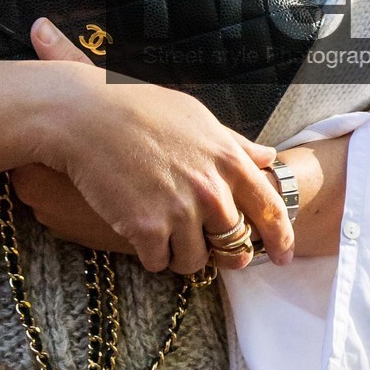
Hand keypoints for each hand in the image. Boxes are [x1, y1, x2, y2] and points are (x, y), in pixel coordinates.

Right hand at [27, 16, 290, 272]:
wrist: (85, 116)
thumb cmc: (138, 107)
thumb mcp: (196, 117)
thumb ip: (235, 143)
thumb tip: (267, 156)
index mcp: (228, 160)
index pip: (268, 208)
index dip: (280, 237)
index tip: (284, 257)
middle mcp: (210, 189)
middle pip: (232, 243)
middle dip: (222, 252)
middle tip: (205, 248)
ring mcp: (179, 211)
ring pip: (194, 261)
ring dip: (180, 255)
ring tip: (163, 234)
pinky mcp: (146, 229)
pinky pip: (158, 262)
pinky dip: (149, 255)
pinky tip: (137, 233)